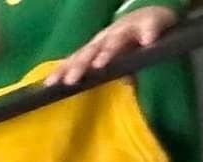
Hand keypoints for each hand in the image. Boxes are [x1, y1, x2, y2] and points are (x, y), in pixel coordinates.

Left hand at [45, 6, 177, 86]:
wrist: (152, 15)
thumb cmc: (127, 45)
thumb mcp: (110, 63)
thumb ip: (101, 78)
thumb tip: (89, 105)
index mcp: (95, 48)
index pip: (76, 59)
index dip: (63, 71)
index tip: (50, 84)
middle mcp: (107, 37)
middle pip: (91, 51)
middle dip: (80, 65)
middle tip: (71, 81)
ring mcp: (128, 29)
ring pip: (116, 40)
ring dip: (108, 51)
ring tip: (101, 64)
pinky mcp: (150, 22)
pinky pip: (149, 28)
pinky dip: (148, 33)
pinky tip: (148, 42)